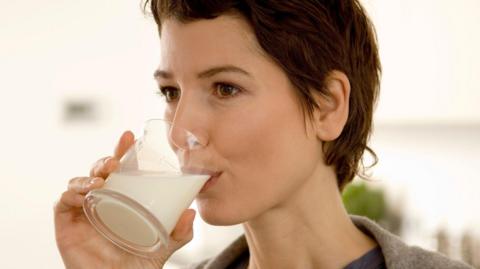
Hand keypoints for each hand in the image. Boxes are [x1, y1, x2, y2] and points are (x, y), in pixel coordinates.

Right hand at [54, 131, 195, 268]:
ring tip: (102, 180)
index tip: (129, 137)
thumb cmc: (139, 263)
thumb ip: (179, 232)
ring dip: (88, 176)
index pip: (120, 169)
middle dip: (105, 160)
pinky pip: (62, 202)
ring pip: (79, 182)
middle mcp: (102, 200)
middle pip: (98, 171)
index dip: (122, 151)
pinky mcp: (66, 224)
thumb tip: (191, 213)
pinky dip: (70, 194)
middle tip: (114, 161)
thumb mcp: (164, 245)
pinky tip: (84, 195)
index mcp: (122, 198)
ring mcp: (83, 211)